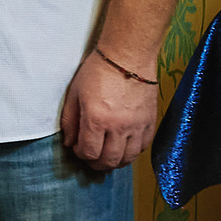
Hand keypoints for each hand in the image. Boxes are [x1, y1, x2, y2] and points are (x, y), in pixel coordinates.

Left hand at [61, 50, 160, 171]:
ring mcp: (137, 125)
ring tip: (107, 156)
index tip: (78, 148)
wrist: (128, 56)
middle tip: (91, 158)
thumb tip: (69, 143)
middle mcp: (119, 126)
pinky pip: (144, 146)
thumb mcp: (74, 94)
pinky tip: (124, 147)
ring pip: (128, 158)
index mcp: (97, 119)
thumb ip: (70, 122)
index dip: (80, 155)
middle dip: (97, 164)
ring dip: (115, 162)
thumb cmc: (98, 72)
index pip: (89, 152)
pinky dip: (133, 152)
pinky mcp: (150, 121)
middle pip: (109, 160)